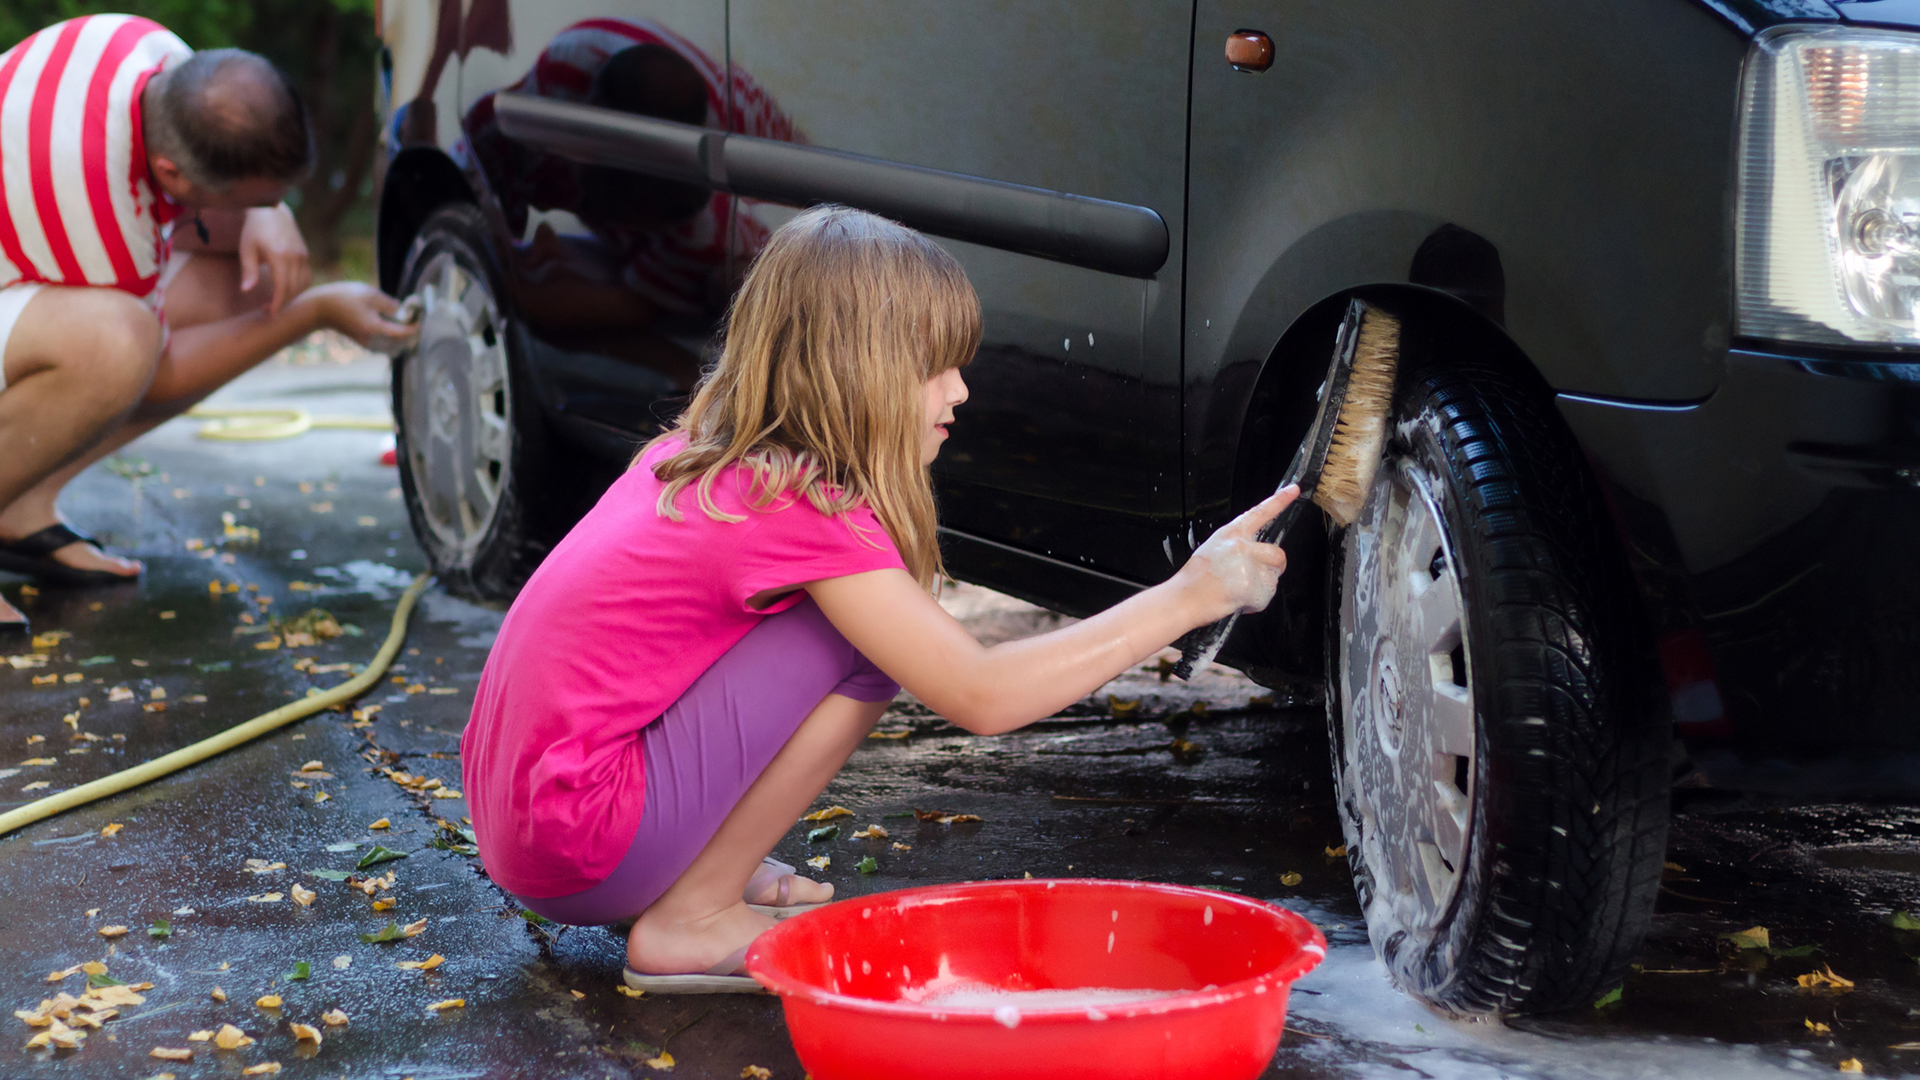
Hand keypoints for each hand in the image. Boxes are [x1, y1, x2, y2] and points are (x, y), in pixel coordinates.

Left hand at [239, 205, 310, 316]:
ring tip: (276, 300)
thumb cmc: (255, 229)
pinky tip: (286, 289)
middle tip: (268, 309)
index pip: (283, 287)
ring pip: (303, 284)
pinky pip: (306, 276)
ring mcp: (303, 256)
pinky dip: (298, 286)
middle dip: (283, 302)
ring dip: (291, 296)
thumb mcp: (247, 249)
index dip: (278, 303)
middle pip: (294, 289)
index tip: (270, 313)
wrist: (272, 211)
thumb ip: (248, 270)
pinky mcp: (305, 254)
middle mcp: (295, 257)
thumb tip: (246, 291)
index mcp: (280, 256)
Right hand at [292, 282, 419, 348]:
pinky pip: (385, 348)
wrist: (319, 308)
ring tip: (405, 324)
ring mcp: (367, 344)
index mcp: (375, 329)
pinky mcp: (363, 344)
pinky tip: (393, 327)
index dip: (415, 326)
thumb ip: (390, 303)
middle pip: (401, 345)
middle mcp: (372, 341)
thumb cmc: (343, 297)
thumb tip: (404, 311)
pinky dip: (393, 341)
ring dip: (403, 340)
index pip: (404, 333)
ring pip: (393, 349)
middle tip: (415, 320)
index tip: (421, 317)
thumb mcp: (369, 294)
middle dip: (411, 334)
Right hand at [1175, 486, 1297, 622]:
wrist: (1185, 599)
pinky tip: (1237, 599)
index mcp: (1231, 534)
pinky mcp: (1254, 587)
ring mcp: (1249, 567)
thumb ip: (1237, 546)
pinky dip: (1255, 602)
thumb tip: (1255, 554)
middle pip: (1278, 554)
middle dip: (1273, 567)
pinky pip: (1267, 596)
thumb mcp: (1213, 549)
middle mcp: (1242, 547)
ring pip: (1273, 577)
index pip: (1260, 512)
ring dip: (1262, 586)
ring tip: (1236, 590)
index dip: (1279, 500)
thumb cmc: (1195, 579)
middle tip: (1254, 577)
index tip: (1294, 489)